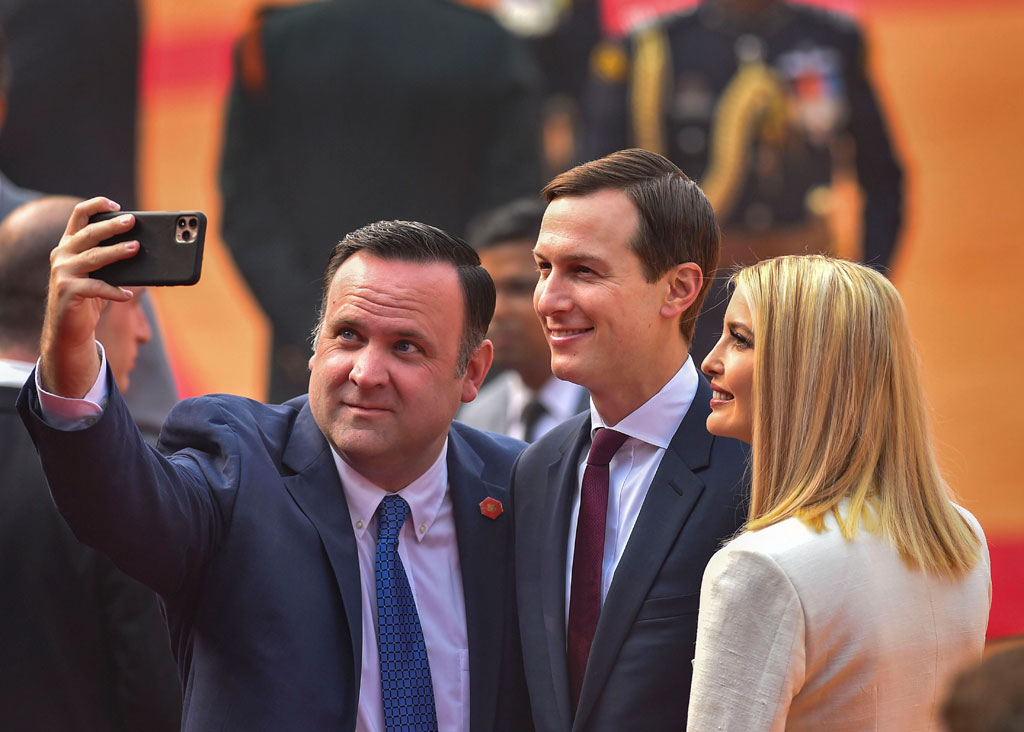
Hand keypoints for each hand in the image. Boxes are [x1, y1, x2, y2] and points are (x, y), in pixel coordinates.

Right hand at [39, 197, 140, 397]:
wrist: (68, 328)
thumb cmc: (89, 296)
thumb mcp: (100, 273)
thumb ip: (112, 259)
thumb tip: (142, 248)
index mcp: (69, 245)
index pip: (79, 217)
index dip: (96, 206)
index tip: (116, 203)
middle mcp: (61, 254)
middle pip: (89, 234)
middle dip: (112, 226)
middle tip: (132, 221)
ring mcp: (62, 272)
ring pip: (93, 257)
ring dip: (116, 252)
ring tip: (136, 248)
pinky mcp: (67, 291)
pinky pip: (96, 288)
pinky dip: (115, 291)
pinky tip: (128, 294)